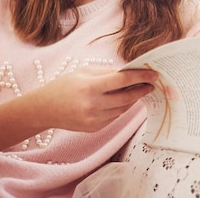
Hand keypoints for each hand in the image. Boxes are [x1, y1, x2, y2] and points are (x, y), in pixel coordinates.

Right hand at [34, 67, 157, 131]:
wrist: (45, 108)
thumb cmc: (65, 85)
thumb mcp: (84, 72)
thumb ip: (107, 72)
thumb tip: (129, 72)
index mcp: (91, 86)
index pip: (123, 81)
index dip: (141, 76)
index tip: (154, 74)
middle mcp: (94, 105)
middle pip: (127, 97)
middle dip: (142, 90)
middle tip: (151, 84)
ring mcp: (95, 119)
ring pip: (123, 109)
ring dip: (132, 99)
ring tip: (137, 90)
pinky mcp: (95, 128)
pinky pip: (114, 117)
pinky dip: (120, 108)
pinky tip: (121, 101)